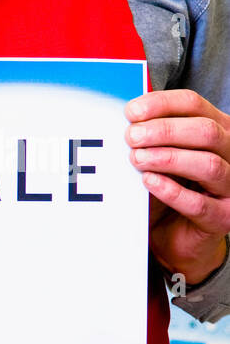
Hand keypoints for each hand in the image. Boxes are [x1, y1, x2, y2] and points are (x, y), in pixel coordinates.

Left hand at [126, 90, 229, 284]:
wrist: (176, 238)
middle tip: (131, 137)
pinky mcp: (221, 217)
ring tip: (137, 159)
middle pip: (206, 131)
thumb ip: (147, 139)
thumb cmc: (168, 191)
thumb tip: (124, 120)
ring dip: (168, 158)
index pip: (195, 105)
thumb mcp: (157, 158)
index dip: (162, 104)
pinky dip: (171, 191)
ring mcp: (229, 187)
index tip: (132, 111)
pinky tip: (149, 182)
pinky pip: (199, 203)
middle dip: (164, 131)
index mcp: (216, 131)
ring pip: (207, 164)